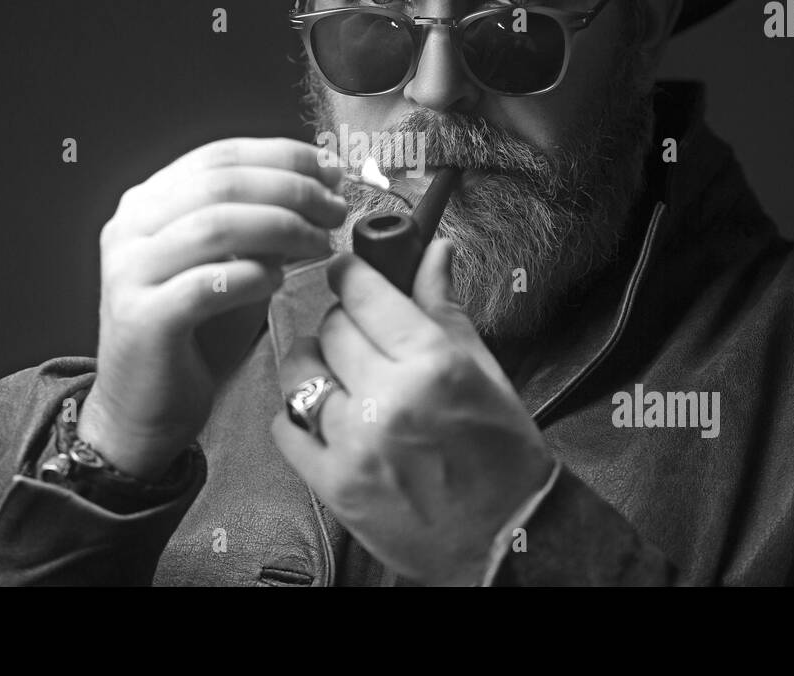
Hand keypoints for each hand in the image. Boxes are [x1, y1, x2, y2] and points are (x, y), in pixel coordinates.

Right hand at [80, 138, 346, 480]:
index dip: (283, 157)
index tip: (331, 170)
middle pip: (222, 185)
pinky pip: (205, 284)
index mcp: (149, 202)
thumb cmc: (193, 336)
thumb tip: (320, 191)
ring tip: (319, 244)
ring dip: (281, 228)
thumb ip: (259, 226)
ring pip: (215, 226)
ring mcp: (129, 271)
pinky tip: (278, 282)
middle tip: (335, 209)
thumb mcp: (229, 264)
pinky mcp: (140, 318)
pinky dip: (251, 276)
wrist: (142, 409)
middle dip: (292, 191)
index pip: (221, 155)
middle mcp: (131, 228)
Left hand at [271, 238, 555, 585]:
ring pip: (300, 373)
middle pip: (332, 329)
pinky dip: (298, 414)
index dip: (350, 274)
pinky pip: (287, 427)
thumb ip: (445, 310)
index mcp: (432, 364)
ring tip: (336, 371)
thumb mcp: (485, 373)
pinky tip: (322, 413)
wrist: (506, 540)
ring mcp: (354, 443)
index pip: (366, 294)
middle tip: (358, 333)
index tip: (345, 271)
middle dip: (342, 323)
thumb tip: (433, 252)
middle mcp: (388, 399)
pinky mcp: (333, 484)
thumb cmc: (504, 457)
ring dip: (314, 363)